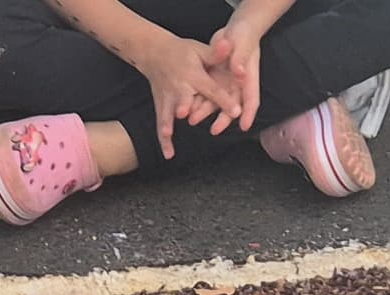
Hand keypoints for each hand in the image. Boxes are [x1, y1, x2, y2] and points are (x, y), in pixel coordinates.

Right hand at [138, 30, 244, 156]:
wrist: (154, 53)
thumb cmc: (182, 51)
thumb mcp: (199, 49)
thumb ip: (215, 53)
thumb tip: (230, 44)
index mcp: (193, 75)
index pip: (211, 88)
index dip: (222, 99)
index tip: (236, 111)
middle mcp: (179, 87)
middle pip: (184, 99)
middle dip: (185, 106)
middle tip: (190, 116)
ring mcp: (167, 98)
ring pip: (168, 112)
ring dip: (167, 123)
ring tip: (168, 134)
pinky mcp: (161, 106)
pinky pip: (161, 123)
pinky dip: (163, 140)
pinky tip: (168, 155)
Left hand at [200, 22, 260, 129]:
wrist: (233, 33)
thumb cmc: (243, 36)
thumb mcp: (243, 45)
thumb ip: (240, 59)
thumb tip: (239, 73)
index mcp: (249, 79)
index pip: (251, 100)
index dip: (248, 114)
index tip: (244, 126)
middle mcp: (238, 86)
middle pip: (232, 107)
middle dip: (223, 120)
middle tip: (214, 130)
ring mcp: (226, 85)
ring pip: (216, 103)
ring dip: (205, 112)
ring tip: (192, 119)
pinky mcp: (214, 81)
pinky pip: (205, 94)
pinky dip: (196, 101)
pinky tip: (185, 107)